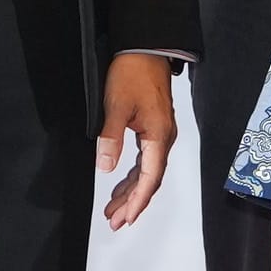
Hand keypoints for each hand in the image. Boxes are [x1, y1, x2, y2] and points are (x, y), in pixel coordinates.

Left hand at [96, 52, 179, 229]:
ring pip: (147, 171)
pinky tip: (120, 183)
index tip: (126, 218)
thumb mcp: (117, 106)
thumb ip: (112, 138)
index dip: (138, 201)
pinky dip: (133, 175)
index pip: (150, 178)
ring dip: (131, 191)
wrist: (145, 48)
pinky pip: (145, 160)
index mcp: (158, 136)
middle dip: (133, 202)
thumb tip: (107, 167)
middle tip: (115, 221)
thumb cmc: (133, 73)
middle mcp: (163, 139)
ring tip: (114, 209)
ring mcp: (160, 134)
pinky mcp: (153, 127)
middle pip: (150, 180)